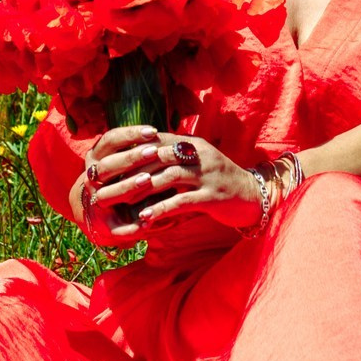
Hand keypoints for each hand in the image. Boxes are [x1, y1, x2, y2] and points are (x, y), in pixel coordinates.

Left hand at [76, 126, 262, 241]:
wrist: (253, 197)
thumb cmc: (218, 183)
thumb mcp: (196, 165)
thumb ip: (172, 159)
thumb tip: (139, 159)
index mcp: (192, 144)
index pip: (155, 142)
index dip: (130, 151)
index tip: (107, 163)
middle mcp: (199, 155)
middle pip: (157, 157)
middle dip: (129, 170)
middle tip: (107, 183)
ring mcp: (207, 175)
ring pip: (167, 177)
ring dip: (141, 190)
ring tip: (120, 202)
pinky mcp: (213, 196)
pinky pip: (182, 201)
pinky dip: (161, 209)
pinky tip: (145, 219)